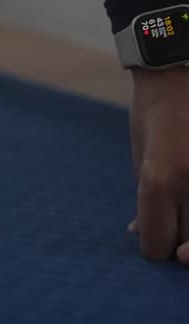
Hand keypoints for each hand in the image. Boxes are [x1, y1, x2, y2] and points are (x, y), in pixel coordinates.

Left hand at [125, 65, 188, 263]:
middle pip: (185, 249)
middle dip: (176, 243)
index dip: (153, 244)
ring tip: (182, 207)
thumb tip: (139, 234)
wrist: (177, 74)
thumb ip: (144, 202)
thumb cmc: (153, 113)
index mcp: (158, 180)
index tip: (151, 232)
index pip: (156, 246)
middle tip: (173, 225)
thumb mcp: (140, 157)